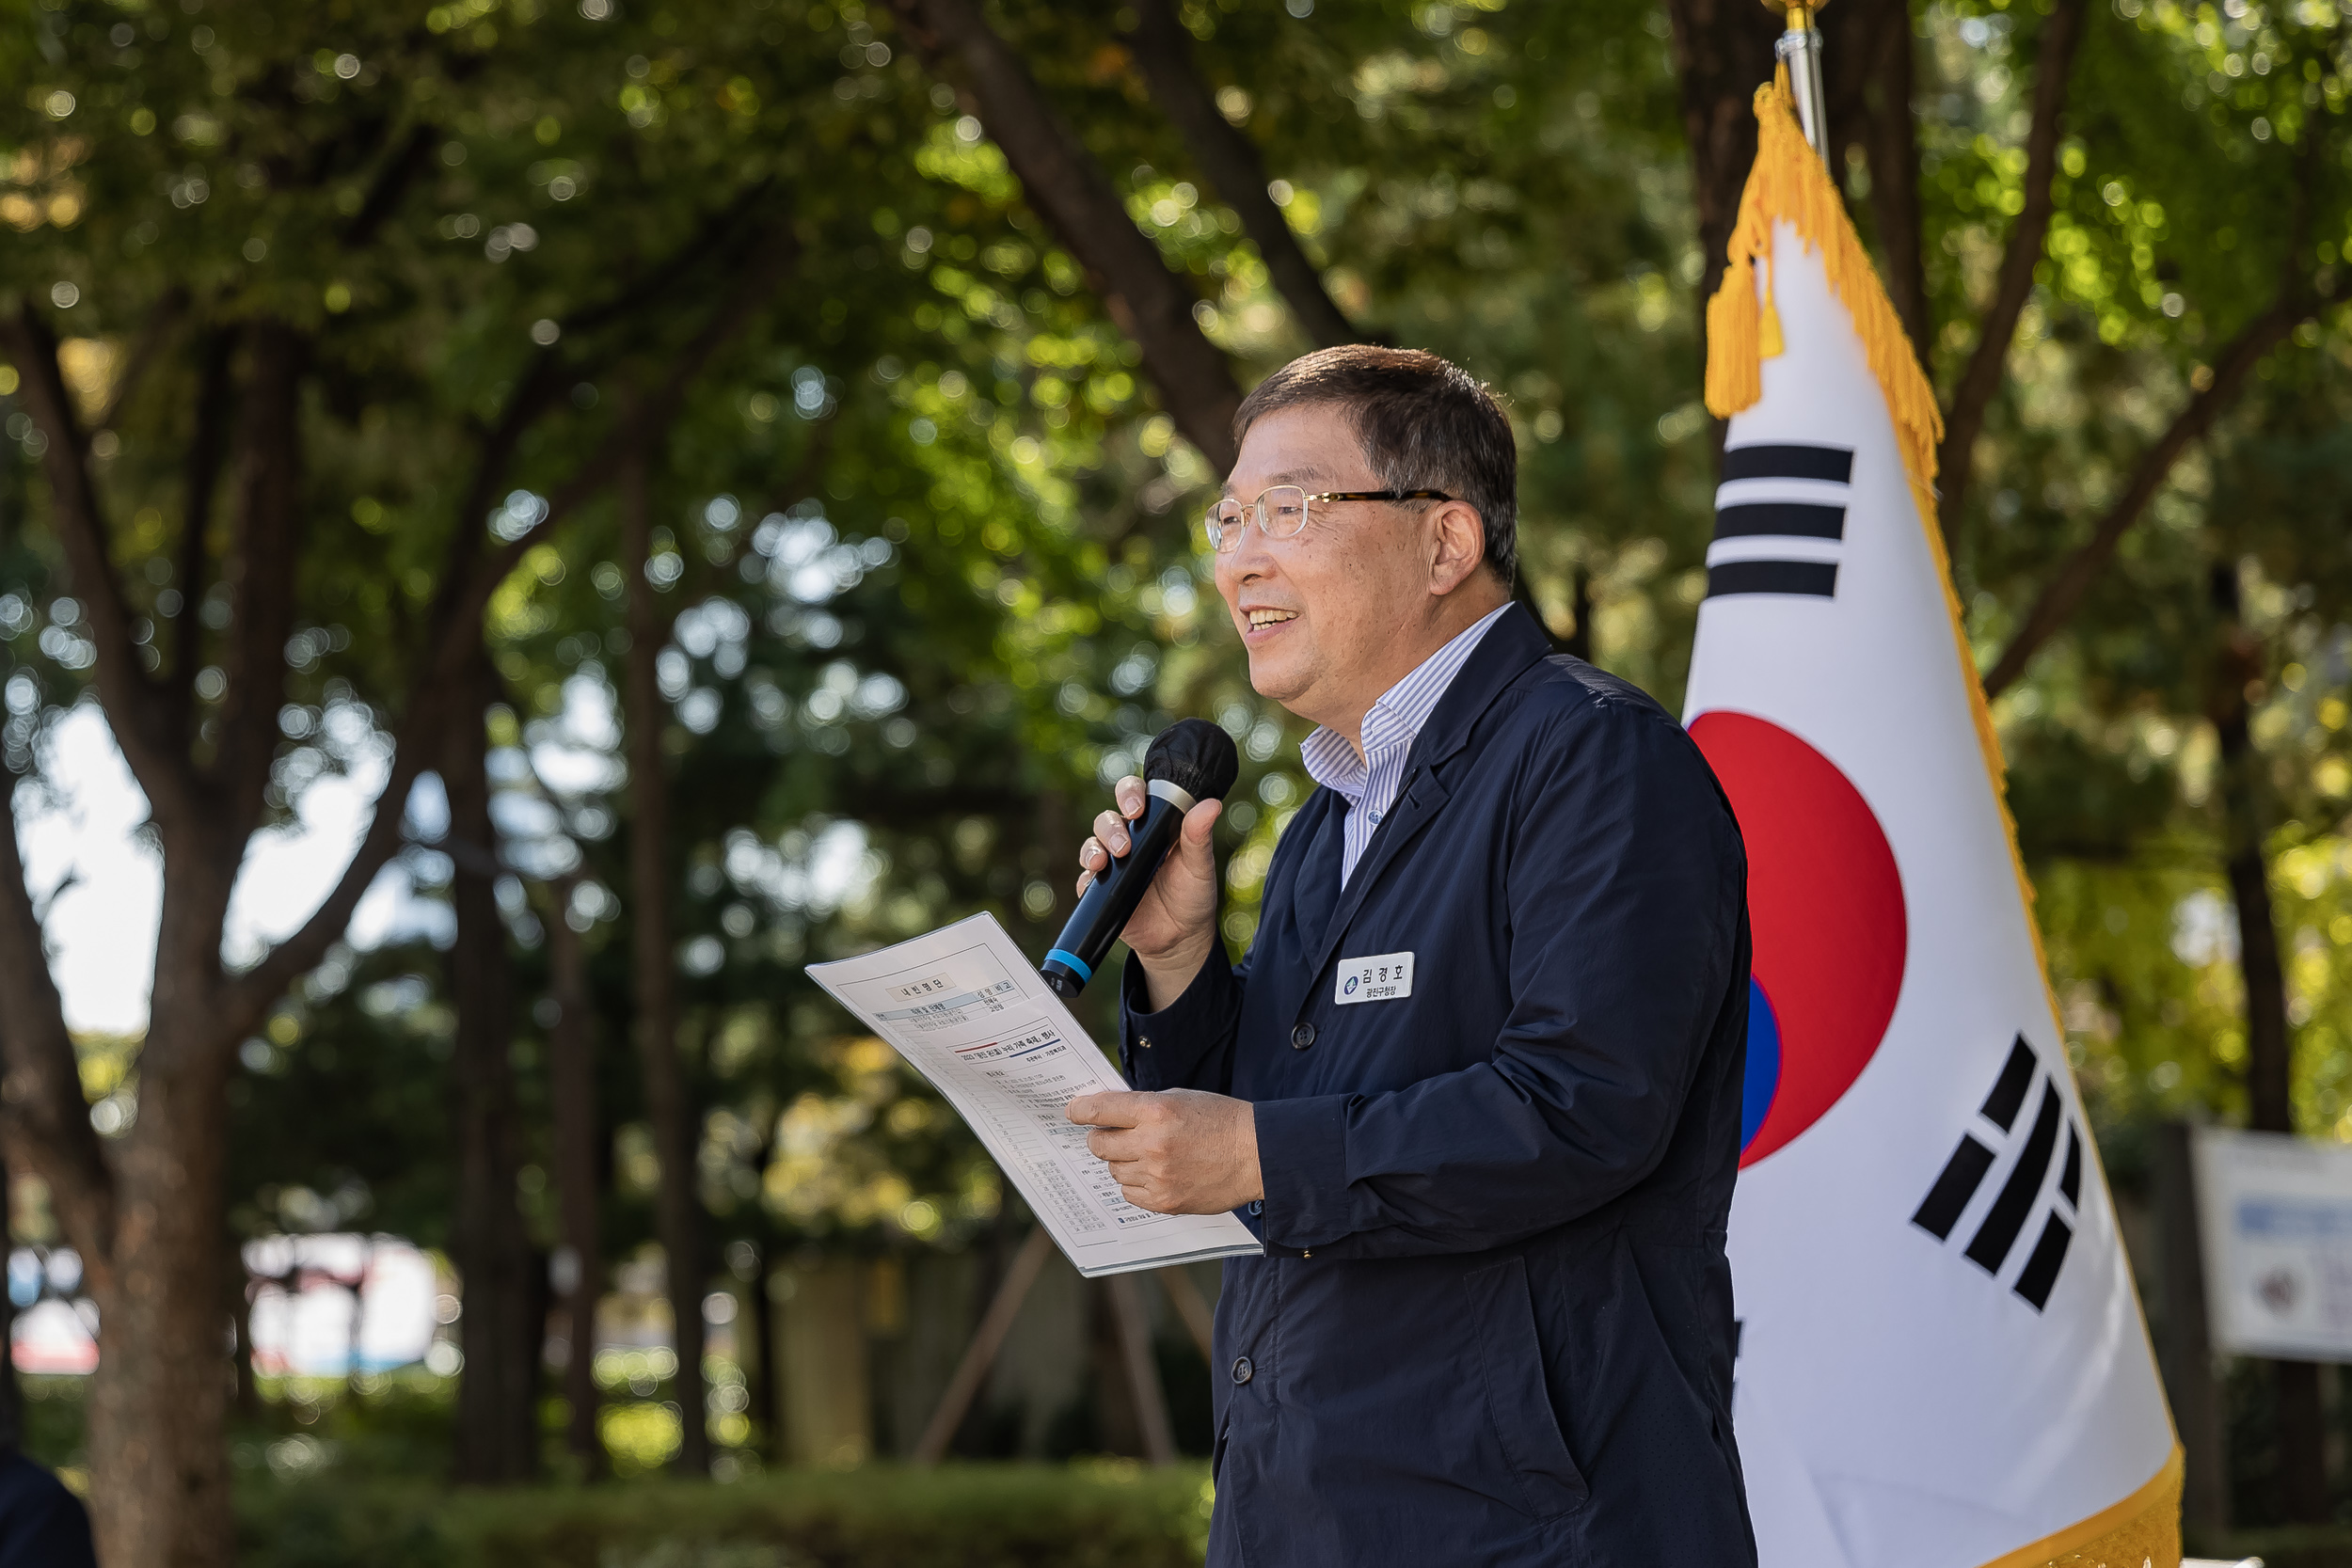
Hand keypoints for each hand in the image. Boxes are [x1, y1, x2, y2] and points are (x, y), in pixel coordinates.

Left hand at [1066, 1089, 1262, 1214]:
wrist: (1256, 1154)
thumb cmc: (1220, 1121)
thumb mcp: (1180, 1099)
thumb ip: (1143, 1106)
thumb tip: (1107, 1115)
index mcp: (1156, 1110)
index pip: (1100, 1109)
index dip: (1080, 1110)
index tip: (1073, 1112)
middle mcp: (1152, 1143)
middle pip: (1099, 1144)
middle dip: (1101, 1137)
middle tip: (1112, 1135)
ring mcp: (1157, 1175)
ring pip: (1114, 1170)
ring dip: (1123, 1161)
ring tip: (1148, 1155)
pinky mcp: (1165, 1201)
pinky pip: (1129, 1193)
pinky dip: (1136, 1183)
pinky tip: (1156, 1173)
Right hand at [1075, 775, 1221, 1009]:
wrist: (1180, 939)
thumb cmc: (1193, 895)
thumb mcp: (1200, 866)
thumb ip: (1200, 836)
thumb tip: (1212, 805)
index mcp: (1153, 826)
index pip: (1134, 796)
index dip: (1129, 793)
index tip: (1136, 808)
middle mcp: (1129, 840)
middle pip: (1107, 819)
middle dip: (1110, 827)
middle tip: (1124, 846)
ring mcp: (1113, 865)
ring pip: (1092, 844)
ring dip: (1094, 849)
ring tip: (1105, 863)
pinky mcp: (1101, 891)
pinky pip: (1085, 880)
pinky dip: (1086, 879)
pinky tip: (1094, 882)